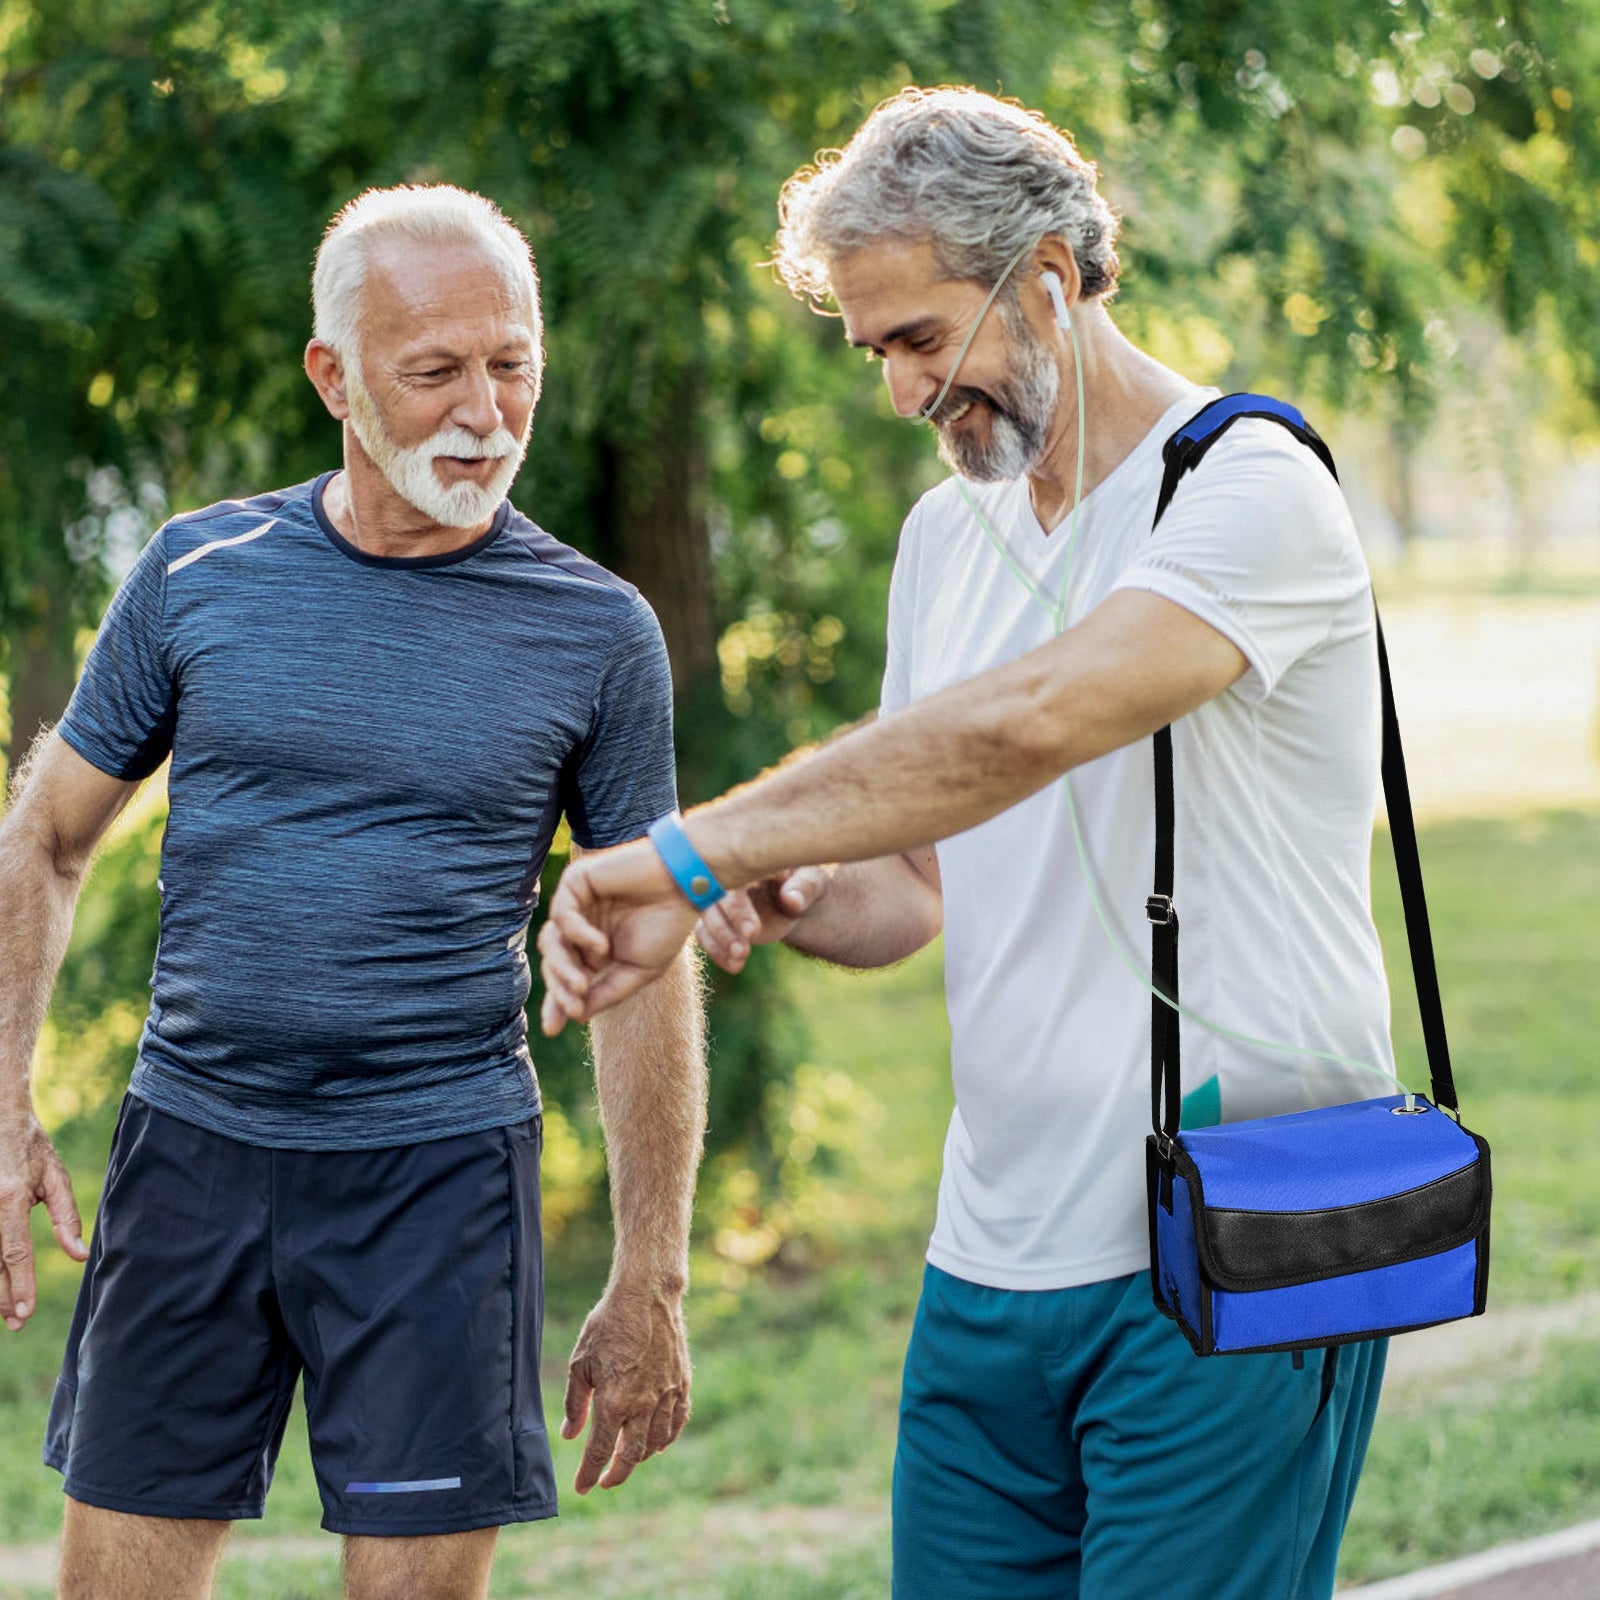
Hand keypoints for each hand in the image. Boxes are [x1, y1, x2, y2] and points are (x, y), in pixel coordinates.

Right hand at [0, 1115, 88, 1331]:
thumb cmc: (30, 1147)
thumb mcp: (54, 1177)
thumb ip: (66, 1218)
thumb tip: (79, 1255)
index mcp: (10, 1199)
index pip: (15, 1253)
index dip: (20, 1286)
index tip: (26, 1312)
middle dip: (2, 1297)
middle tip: (16, 1323)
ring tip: (3, 1311)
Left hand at [538, 839, 698, 1033]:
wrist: (686, 887)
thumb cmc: (668, 925)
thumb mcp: (638, 971)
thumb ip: (606, 992)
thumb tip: (574, 1017)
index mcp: (594, 947)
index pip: (566, 975)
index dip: (557, 1001)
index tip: (553, 1029)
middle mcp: (582, 925)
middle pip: (553, 961)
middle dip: (559, 987)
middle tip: (575, 1004)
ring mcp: (578, 903)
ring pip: (550, 941)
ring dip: (563, 967)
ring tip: (583, 982)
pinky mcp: (577, 881)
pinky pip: (562, 914)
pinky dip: (577, 934)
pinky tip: (601, 945)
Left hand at [561, 1280, 690, 1493]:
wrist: (646, 1295)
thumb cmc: (608, 1325)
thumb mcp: (581, 1362)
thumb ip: (575, 1402)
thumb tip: (569, 1434)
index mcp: (613, 1402)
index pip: (599, 1452)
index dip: (589, 1474)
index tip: (582, 1488)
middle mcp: (642, 1405)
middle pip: (631, 1456)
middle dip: (616, 1474)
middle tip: (605, 1480)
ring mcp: (666, 1395)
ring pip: (656, 1443)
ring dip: (640, 1457)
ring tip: (627, 1458)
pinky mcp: (681, 1383)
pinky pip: (677, 1422)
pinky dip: (668, 1438)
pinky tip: (659, 1442)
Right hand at [694, 866, 832, 973]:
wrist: (796, 898)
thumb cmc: (803, 881)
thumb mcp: (812, 881)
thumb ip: (804, 888)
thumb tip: (792, 900)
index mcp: (745, 862)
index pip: (732, 883)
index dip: (738, 909)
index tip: (753, 932)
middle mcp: (724, 879)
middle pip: (710, 903)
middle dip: (724, 930)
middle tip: (743, 951)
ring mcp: (717, 900)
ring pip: (704, 921)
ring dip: (718, 944)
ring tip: (740, 960)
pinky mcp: (715, 920)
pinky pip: (706, 937)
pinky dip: (717, 953)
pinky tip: (735, 966)